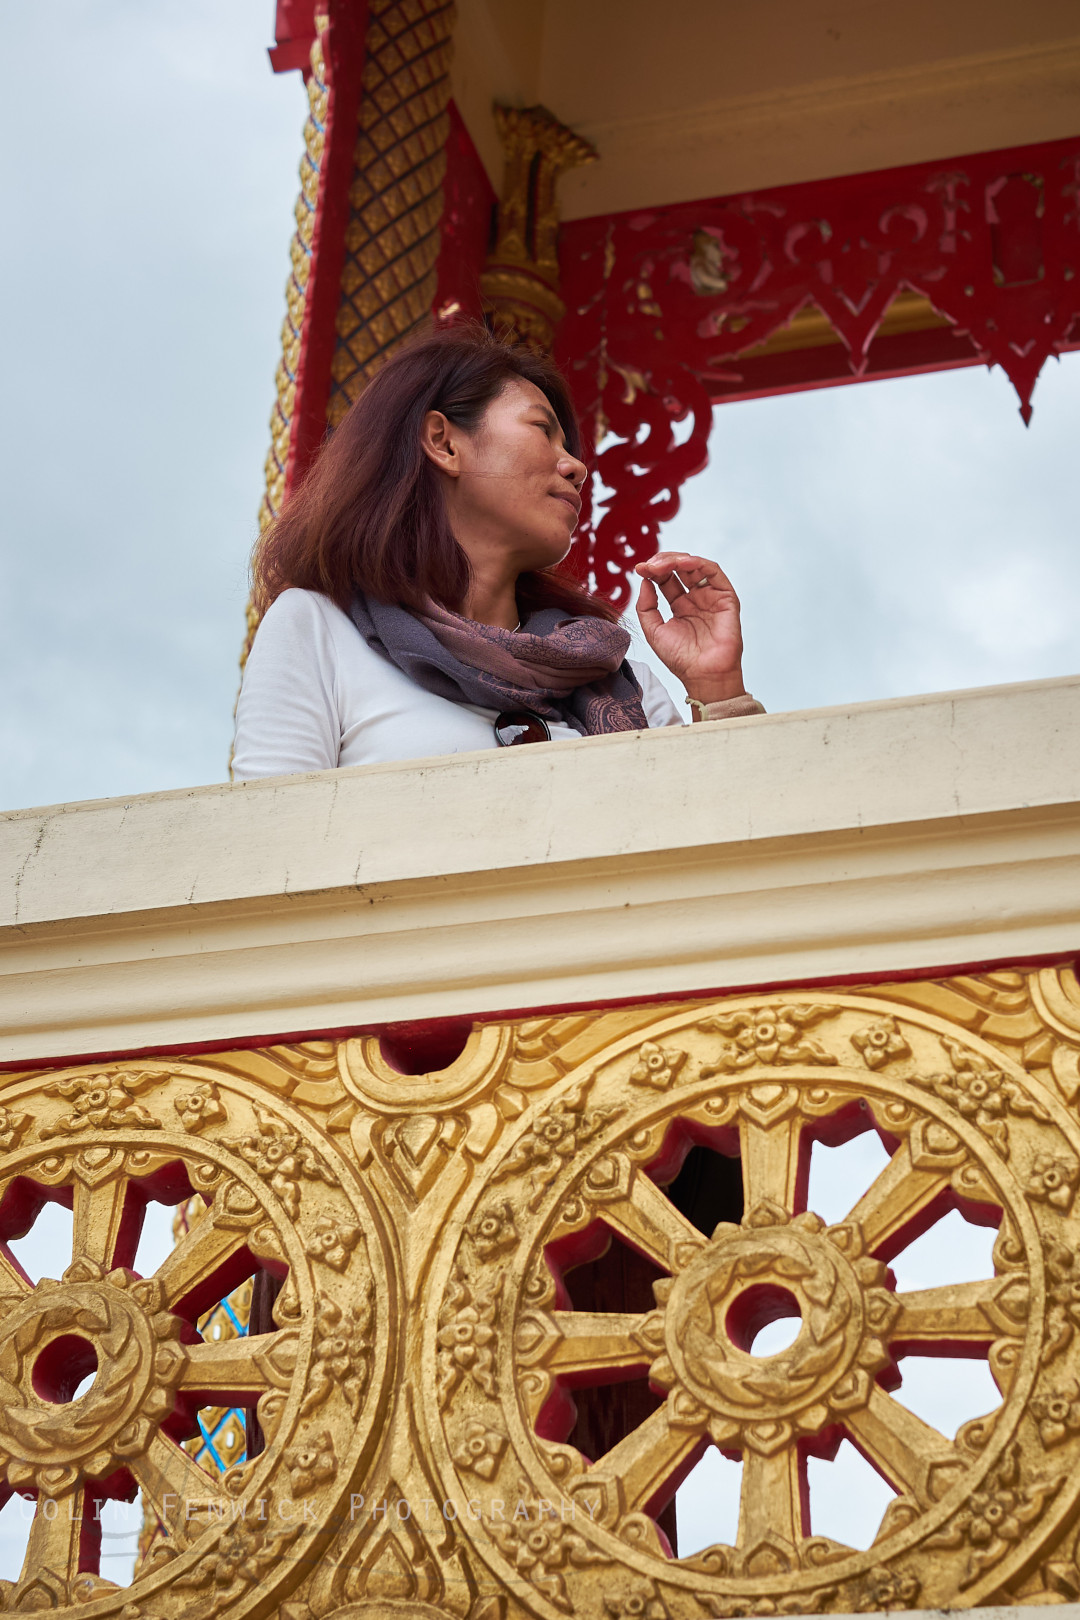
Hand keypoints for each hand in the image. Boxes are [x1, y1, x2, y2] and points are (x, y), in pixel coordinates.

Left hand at [634, 552, 745, 702]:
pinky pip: (713, 572)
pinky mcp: (725, 597)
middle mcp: (696, 599)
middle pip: (679, 569)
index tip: (639, 569)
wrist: (703, 674)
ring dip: (677, 560)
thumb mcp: (654, 631)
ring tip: (661, 564)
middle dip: (663, 562)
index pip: (666, 580)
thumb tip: (644, 581)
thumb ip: (646, 606)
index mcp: (680, 607)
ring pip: (695, 566)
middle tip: (649, 565)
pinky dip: (698, 563)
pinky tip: (682, 564)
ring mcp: (711, 596)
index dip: (653, 571)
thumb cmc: (681, 658)